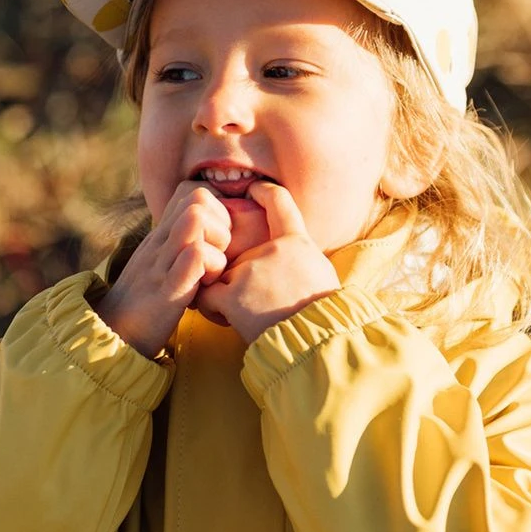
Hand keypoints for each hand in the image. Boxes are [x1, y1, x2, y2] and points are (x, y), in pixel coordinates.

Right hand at [93, 182, 231, 356]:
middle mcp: (160, 241)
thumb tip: (206, 231)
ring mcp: (161, 263)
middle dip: (222, 224)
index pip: (193, 191)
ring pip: (195, 221)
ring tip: (212, 272)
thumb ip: (179, 242)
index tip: (218, 240)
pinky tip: (205, 284)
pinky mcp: (166, 291)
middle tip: (219, 256)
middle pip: (198, 198)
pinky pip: (192, 259)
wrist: (114, 332)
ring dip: (217, 245)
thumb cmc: (146, 299)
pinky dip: (206, 266)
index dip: (216, 208)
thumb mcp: (160, 261)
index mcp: (161, 234)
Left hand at [195, 182, 339, 344]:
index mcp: (298, 243)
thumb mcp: (322, 276)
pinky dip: (211, 308)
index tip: (252, 191)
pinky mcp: (232, 295)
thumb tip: (297, 259)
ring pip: (221, 274)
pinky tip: (226, 319)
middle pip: (241, 252)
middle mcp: (271, 250)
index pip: (279, 203)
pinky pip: (206, 295)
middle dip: (238, 272)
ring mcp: (249, 271)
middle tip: (252, 298)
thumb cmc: (324, 317)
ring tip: (240, 314)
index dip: (264, 193)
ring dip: (225, 292)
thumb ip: (302, 260)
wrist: (317, 340)